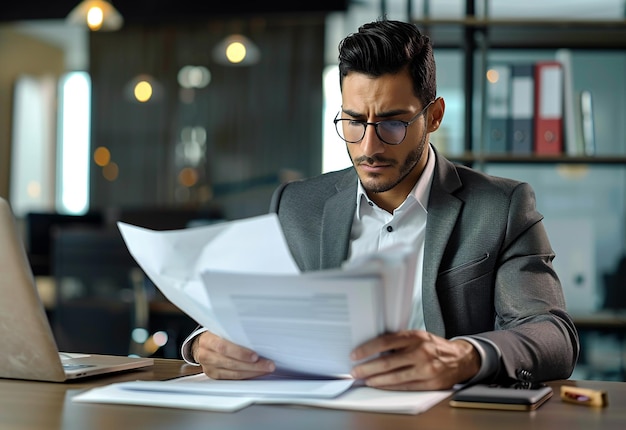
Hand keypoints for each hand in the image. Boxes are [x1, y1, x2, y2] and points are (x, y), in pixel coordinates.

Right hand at [192, 331, 274, 378]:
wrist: (202, 345)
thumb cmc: (216, 335)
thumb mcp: (220, 329)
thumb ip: (233, 332)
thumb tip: (257, 335)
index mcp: (207, 340)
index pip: (223, 347)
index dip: (239, 353)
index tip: (255, 356)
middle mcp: (206, 355)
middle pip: (231, 363)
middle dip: (252, 365)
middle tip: (268, 364)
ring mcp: (209, 368)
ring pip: (233, 373)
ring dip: (253, 372)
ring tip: (266, 369)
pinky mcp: (215, 376)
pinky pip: (233, 379)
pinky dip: (247, 376)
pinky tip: (257, 373)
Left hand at [350, 330, 479, 389]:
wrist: (462, 358)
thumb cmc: (435, 346)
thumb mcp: (419, 336)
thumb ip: (400, 341)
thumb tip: (374, 348)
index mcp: (416, 337)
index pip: (385, 342)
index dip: (367, 349)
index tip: (355, 355)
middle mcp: (421, 352)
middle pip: (387, 362)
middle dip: (367, 368)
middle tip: (355, 371)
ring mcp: (426, 369)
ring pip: (394, 377)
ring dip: (375, 380)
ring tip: (365, 380)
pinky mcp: (430, 384)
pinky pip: (405, 386)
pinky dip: (390, 386)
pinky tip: (380, 385)